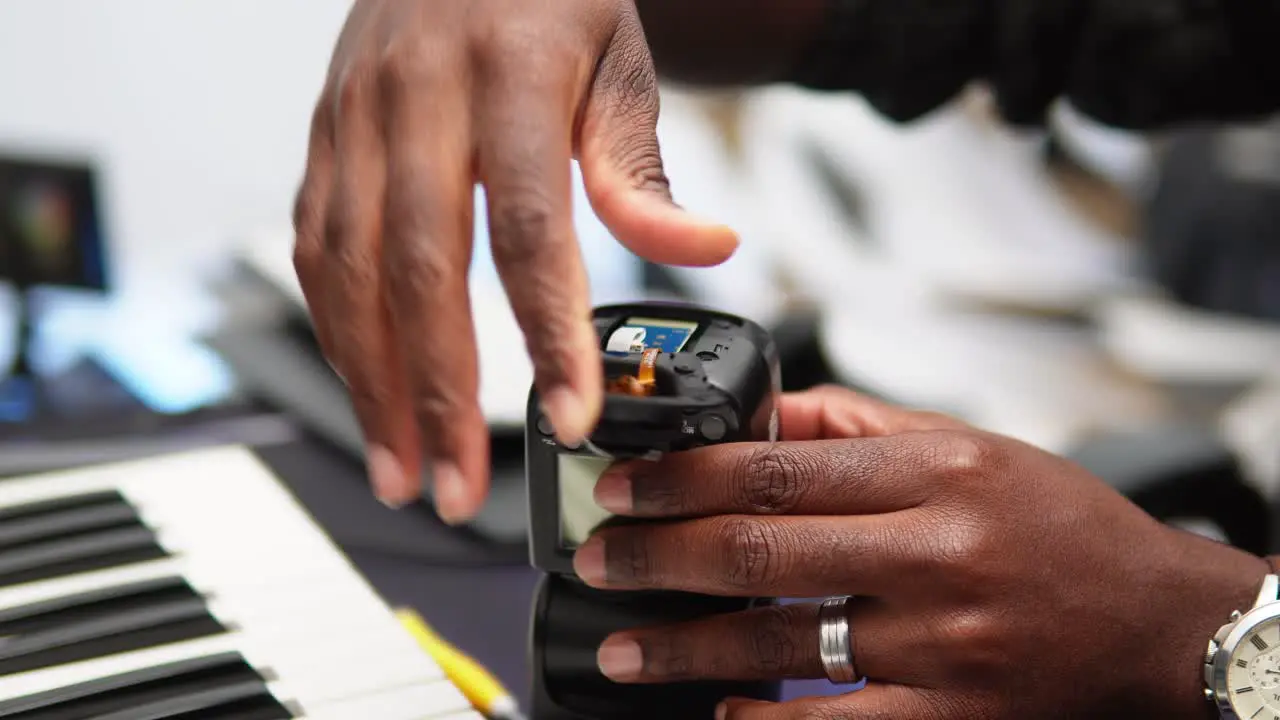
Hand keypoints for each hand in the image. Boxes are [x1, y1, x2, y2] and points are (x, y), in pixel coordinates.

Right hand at [291, 0, 736, 518]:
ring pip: (344, 271)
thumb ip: (641, 165)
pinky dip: (335, 330)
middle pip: (417, 269)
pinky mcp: (320, 138)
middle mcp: (416, 96)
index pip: (527, 228)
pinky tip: (366, 390)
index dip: (546, 331)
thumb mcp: (618, 60)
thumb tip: (704, 246)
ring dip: (370, 384)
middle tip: (457, 487)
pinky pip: (311, 246)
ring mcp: (354, 118)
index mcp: (509, 75)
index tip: (571, 415)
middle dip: (435, 394)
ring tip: (404, 469)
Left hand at [574, 385, 1267, 718]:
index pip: (774, 468)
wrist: (1157, 622)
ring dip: (684, 644)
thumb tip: (758, 417)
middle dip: (656, 557)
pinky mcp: (952, 715)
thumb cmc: (1062, 529)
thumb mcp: (968, 447)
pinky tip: (719, 707)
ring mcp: (944, 644)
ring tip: (623, 645)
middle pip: (758, 550)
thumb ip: (857, 428)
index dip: (681, 477)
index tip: (622, 486)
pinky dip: (766, 718)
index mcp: (936, 473)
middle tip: (597, 560)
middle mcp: (938, 553)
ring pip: (782, 640)